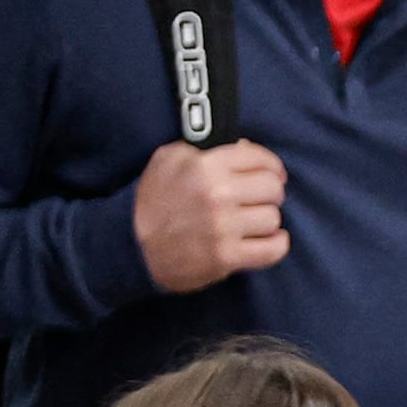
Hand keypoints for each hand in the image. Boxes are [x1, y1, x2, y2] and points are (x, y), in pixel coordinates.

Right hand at [135, 139, 289, 292]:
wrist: (131, 244)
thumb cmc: (153, 200)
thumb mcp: (169, 159)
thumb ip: (206, 149)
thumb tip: (245, 150)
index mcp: (205, 166)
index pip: (259, 158)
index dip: (271, 166)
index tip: (273, 173)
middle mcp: (217, 195)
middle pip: (273, 188)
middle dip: (270, 193)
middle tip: (260, 199)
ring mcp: (223, 228)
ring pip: (273, 219)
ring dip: (266, 220)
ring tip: (253, 221)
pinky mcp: (226, 257)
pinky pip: (273, 250)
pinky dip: (276, 245)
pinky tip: (267, 240)